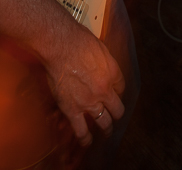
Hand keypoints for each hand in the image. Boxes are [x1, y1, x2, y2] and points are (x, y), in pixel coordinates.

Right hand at [45, 19, 125, 146]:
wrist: (60, 44)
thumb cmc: (78, 40)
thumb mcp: (100, 47)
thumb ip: (104, 60)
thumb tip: (102, 64)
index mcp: (113, 72)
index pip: (121, 87)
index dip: (117, 90)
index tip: (113, 91)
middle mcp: (105, 90)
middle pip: (117, 108)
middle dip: (116, 112)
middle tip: (115, 114)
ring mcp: (90, 102)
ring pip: (104, 122)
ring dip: (106, 127)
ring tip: (106, 130)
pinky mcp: (72, 109)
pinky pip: (81, 129)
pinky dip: (85, 138)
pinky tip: (87, 141)